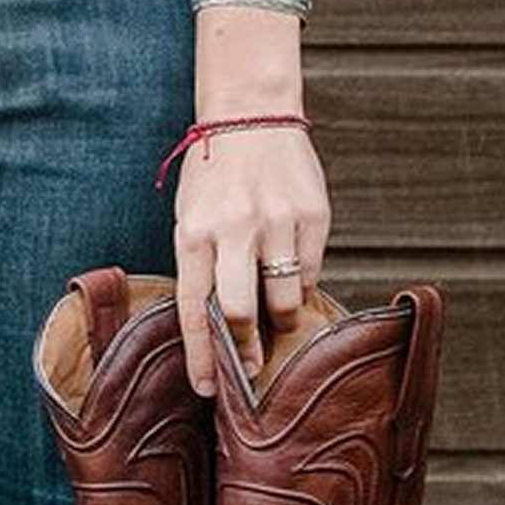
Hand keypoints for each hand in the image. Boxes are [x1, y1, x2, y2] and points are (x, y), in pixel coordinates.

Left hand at [172, 119, 330, 397]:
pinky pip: (310, 271)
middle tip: (252, 368)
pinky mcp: (313, 214)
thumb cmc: (214, 176)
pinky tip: (290, 271)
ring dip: (281, 319)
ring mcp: (277, 221)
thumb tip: (223, 329)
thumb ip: (203, 269)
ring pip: (285, 299)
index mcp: (194, 233)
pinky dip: (301, 283)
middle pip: (242, 313)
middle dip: (247, 352)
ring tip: (276, 314)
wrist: (250, 114)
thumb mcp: (191, 219)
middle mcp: (235, 229)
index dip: (202, 356)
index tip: (209, 390)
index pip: (195, 309)